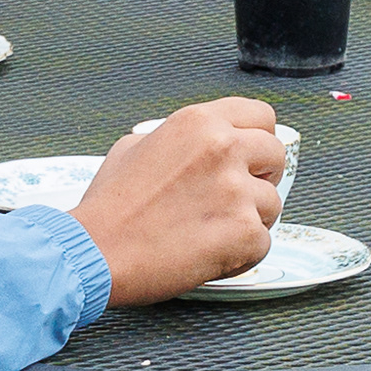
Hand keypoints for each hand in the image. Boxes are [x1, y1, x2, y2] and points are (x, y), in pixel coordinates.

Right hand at [72, 98, 285, 301]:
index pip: (261, 115)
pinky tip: (209, 255)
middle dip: (261, 178)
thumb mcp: (134, 146)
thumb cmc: (109, 208)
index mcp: (198, 123)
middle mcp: (223, 148)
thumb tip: (197, 147)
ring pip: (272, 204)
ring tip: (211, 233)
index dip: (258, 138)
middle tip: (235, 198)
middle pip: (276, 155)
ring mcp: (236, 190)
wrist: (95, 251)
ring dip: (249, 221)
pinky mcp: (243, 232)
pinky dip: (241, 256)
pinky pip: (262, 243)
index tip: (251, 157)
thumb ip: (177, 140)